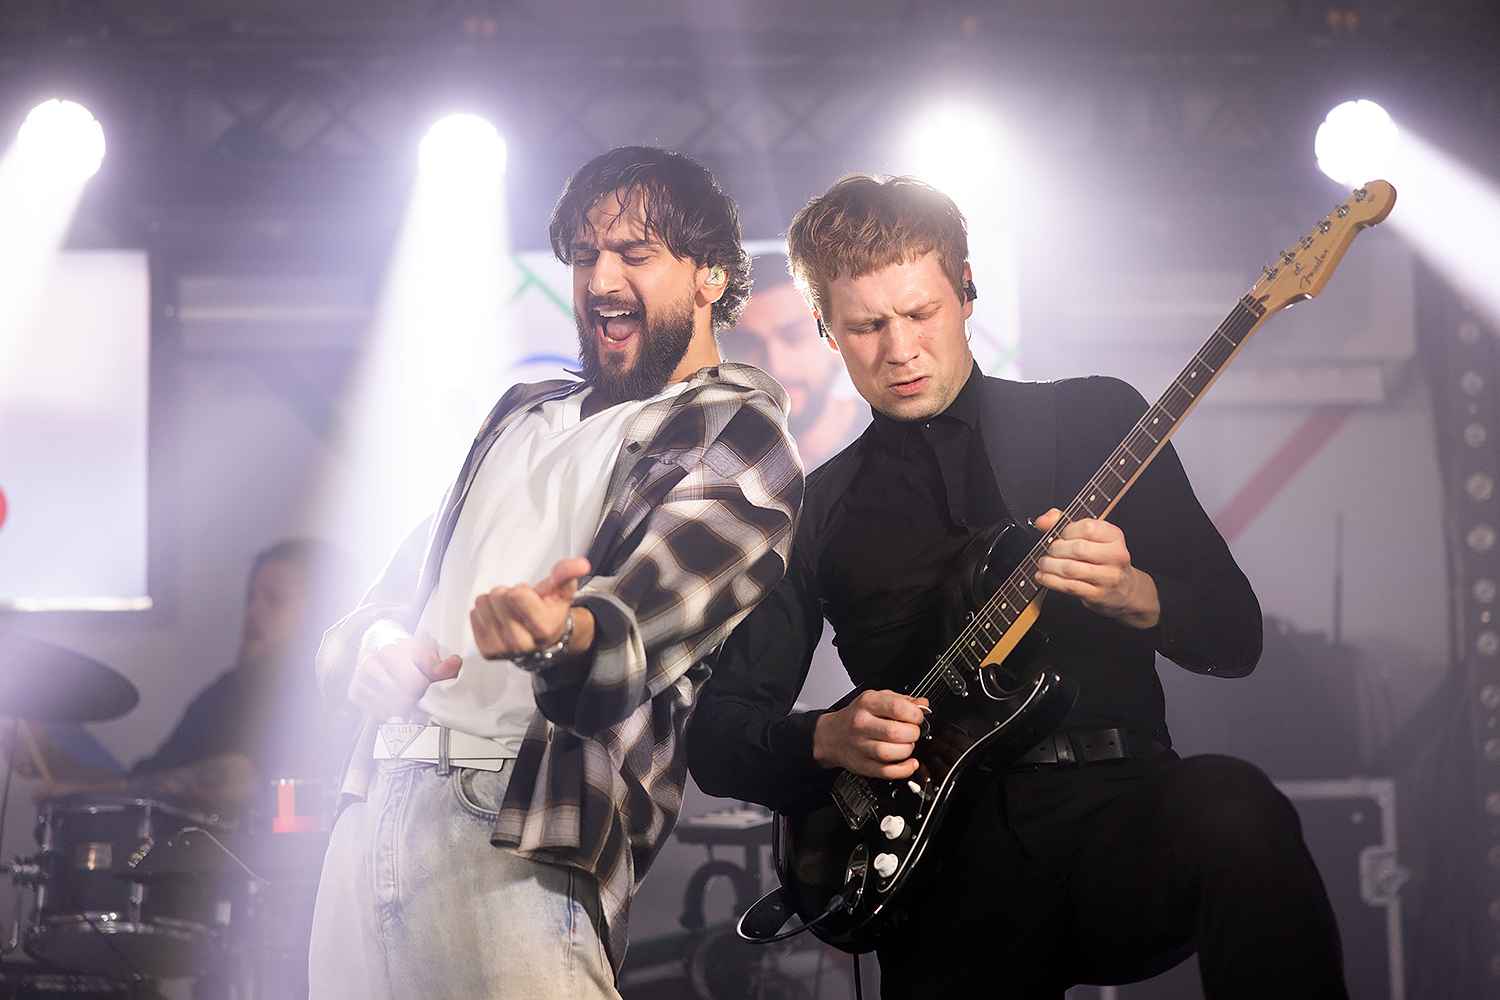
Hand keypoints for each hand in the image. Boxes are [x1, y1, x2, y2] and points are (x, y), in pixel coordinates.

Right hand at [348, 631, 461, 719]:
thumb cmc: (400, 648)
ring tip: (403, 689)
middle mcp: (371, 667)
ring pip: (393, 709)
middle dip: (415, 696)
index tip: (425, 681)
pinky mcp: (355, 693)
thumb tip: (455, 664)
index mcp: (389, 653)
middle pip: (403, 699)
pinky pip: (381, 714)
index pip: (414, 684)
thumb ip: (438, 665)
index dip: (425, 686)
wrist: (376, 642)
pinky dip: (391, 709)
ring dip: (404, 705)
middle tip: (415, 686)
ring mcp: (361, 681)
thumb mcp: (422, 651)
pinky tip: (391, 694)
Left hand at [471, 558, 592, 660]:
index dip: (522, 590)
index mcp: (543, 628)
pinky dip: (484, 613)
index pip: (517, 594)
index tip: (530, 599)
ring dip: (494, 603)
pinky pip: (473, 614)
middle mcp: (522, 643)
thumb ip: (567, 574)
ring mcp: (503, 649)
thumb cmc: (549, 613)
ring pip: (483, 604)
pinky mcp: (487, 650)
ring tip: (509, 612)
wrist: (542, 641)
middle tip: (519, 606)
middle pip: (497, 597)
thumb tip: (580, 564)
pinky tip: (499, 620)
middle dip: (507, 595)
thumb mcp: (560, 591)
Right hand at [812, 690, 928, 778]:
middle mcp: (861, 724)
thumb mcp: (877, 699)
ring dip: (907, 750)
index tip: (918, 717)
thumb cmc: (856, 716)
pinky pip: (886, 771)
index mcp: (867, 703)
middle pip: (895, 732)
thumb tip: (923, 705)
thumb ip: (901, 700)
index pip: (897, 708)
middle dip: (913, 733)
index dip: (916, 714)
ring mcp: (860, 746)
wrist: (832, 735)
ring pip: (890, 753)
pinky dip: (903, 770)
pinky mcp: (862, 765)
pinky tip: (909, 763)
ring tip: (906, 744)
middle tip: (912, 732)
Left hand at [1033, 508, 1159, 628]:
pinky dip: (1050, 580)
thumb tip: (1043, 520)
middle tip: (1050, 551)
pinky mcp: (1098, 595)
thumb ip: (1064, 522)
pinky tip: (1043, 576)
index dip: (1067, 530)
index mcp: (1114, 536)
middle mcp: (1116, 556)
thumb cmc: (1102, 558)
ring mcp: (1108, 577)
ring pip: (1071, 569)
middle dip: (1056, 549)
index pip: (1088, 527)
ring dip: (1050, 565)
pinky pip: (1069, 586)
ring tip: (1044, 563)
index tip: (1061, 535)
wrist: (1123, 589)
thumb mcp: (1090, 536)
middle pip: (1078, 548)